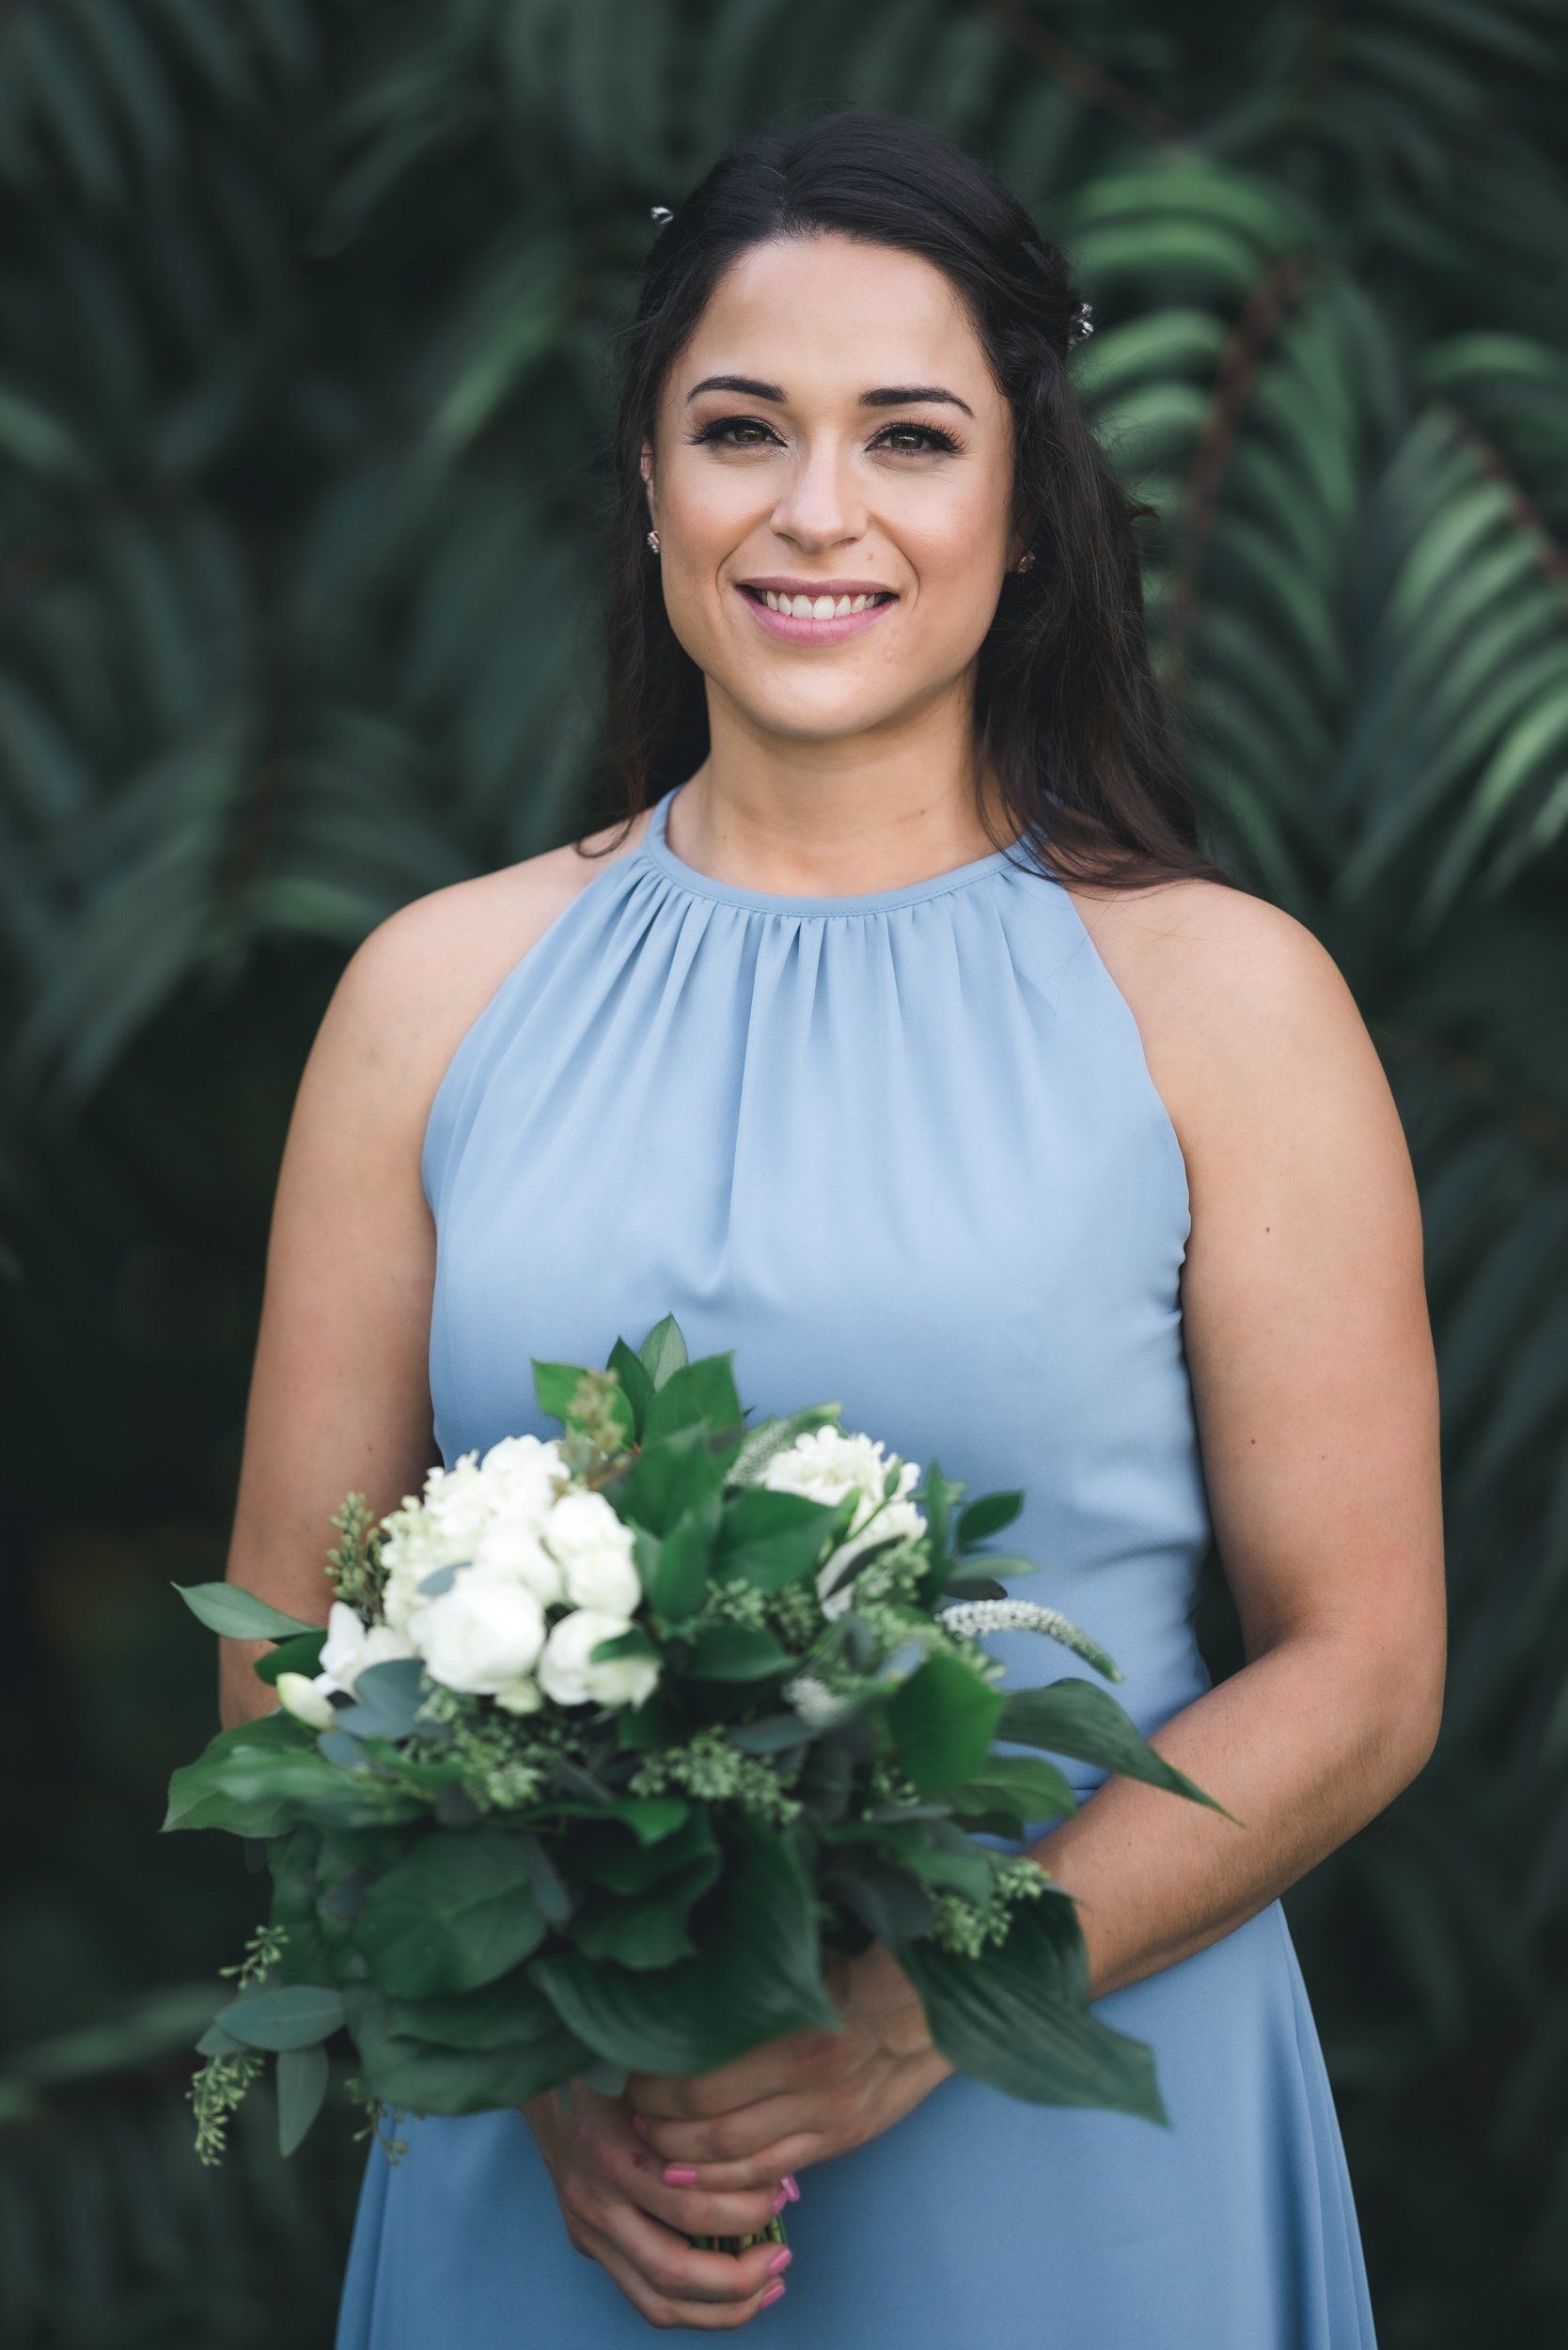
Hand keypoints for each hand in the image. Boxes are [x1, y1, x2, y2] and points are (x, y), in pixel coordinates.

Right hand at [524, 2077, 793, 2328]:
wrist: (547, 2080)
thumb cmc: (617, 2074)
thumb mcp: (653, 2081)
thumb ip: (700, 2118)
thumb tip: (774, 2160)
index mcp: (615, 2157)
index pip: (688, 2211)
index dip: (744, 2216)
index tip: (781, 2199)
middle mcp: (597, 2204)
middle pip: (672, 2270)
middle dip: (737, 2278)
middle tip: (781, 2259)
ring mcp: (588, 2232)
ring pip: (656, 2301)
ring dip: (719, 2309)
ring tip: (765, 2290)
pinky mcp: (587, 2246)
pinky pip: (642, 2296)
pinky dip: (692, 2307)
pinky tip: (730, 2295)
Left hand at [628, 1942, 954, 2191]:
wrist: (935, 1995)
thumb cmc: (861, 1956)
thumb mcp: (801, 1954)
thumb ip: (743, 1975)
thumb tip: (672, 1980)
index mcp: (793, 2029)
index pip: (696, 2077)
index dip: (653, 2083)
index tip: (628, 2069)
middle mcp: (809, 2081)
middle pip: (708, 2126)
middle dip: (659, 2126)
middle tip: (632, 2109)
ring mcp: (828, 2116)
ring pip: (735, 2159)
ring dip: (684, 2159)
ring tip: (654, 2144)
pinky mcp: (843, 2138)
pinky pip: (773, 2172)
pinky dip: (728, 2181)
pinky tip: (699, 2173)